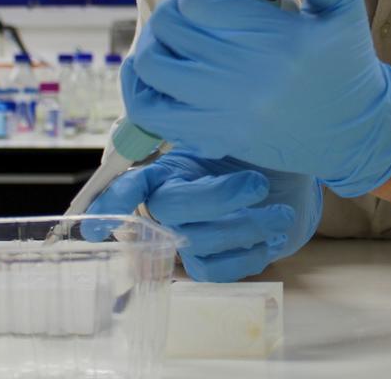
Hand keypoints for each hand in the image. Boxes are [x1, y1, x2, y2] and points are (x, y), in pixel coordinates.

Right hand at [86, 152, 321, 282]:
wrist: (288, 180)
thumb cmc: (255, 152)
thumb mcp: (235, 132)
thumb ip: (212, 130)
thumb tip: (196, 119)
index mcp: (167, 171)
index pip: (131, 184)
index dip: (114, 200)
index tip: (102, 222)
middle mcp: (168, 206)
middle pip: (170, 210)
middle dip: (217, 198)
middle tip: (258, 184)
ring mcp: (187, 236)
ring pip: (198, 243)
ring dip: (247, 227)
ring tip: (280, 212)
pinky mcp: (209, 261)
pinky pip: (216, 271)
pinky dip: (249, 254)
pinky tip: (272, 234)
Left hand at [123, 0, 390, 197]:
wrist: (354, 130)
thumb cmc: (343, 57)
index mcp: (281, 40)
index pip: (200, 0)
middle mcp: (250, 80)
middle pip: (170, 26)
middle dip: (176, 6)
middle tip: (196, 8)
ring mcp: (227, 113)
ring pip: (152, 65)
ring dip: (156, 42)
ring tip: (179, 37)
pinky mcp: (213, 138)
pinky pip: (149, 110)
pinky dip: (142, 86)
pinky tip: (163, 70)